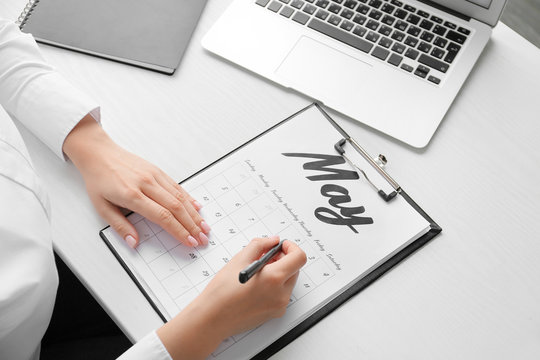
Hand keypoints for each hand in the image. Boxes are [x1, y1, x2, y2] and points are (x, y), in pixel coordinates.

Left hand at [63, 115, 209, 247]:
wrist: (98, 153)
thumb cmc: (99, 179)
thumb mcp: (101, 207)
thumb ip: (120, 226)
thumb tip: (133, 243)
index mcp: (132, 195)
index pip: (162, 216)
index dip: (178, 230)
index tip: (188, 241)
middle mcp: (146, 184)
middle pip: (176, 207)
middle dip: (192, 225)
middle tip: (202, 238)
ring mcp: (154, 176)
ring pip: (180, 196)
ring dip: (194, 214)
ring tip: (204, 226)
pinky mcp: (157, 170)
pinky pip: (177, 186)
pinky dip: (189, 198)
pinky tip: (197, 207)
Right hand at [157, 236, 306, 359]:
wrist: (212, 318)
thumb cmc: (221, 292)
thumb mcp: (239, 259)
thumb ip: (260, 245)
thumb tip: (272, 241)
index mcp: (274, 278)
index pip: (299, 257)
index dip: (291, 247)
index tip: (281, 246)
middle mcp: (281, 294)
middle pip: (295, 269)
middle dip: (283, 259)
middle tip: (265, 257)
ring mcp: (279, 306)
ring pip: (288, 281)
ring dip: (278, 272)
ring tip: (257, 272)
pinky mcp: (275, 313)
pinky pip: (282, 294)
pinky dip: (274, 286)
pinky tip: (256, 285)